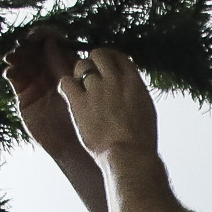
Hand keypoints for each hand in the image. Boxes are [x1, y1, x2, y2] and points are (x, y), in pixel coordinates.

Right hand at [3, 33, 84, 161]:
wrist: (74, 145)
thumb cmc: (83, 117)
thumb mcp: (76, 87)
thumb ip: (63, 65)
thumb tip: (52, 42)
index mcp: (65, 64)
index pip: (52, 42)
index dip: (43, 35)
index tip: (37, 35)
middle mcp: (49, 70)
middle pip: (34, 48)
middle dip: (27, 44)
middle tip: (23, 44)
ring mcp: (36, 81)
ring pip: (23, 61)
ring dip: (16, 56)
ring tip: (13, 57)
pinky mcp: (24, 94)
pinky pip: (16, 78)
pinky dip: (11, 72)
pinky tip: (10, 72)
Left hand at [53, 45, 158, 160]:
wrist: (130, 157)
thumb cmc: (140, 140)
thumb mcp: (146, 108)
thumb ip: (134, 92)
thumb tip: (126, 85)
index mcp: (134, 82)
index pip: (118, 56)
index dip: (109, 59)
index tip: (106, 67)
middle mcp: (115, 80)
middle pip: (98, 55)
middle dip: (93, 63)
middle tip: (91, 76)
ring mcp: (96, 90)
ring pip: (81, 66)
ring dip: (79, 75)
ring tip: (81, 89)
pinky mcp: (79, 103)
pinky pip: (66, 82)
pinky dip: (67, 86)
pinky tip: (70, 96)